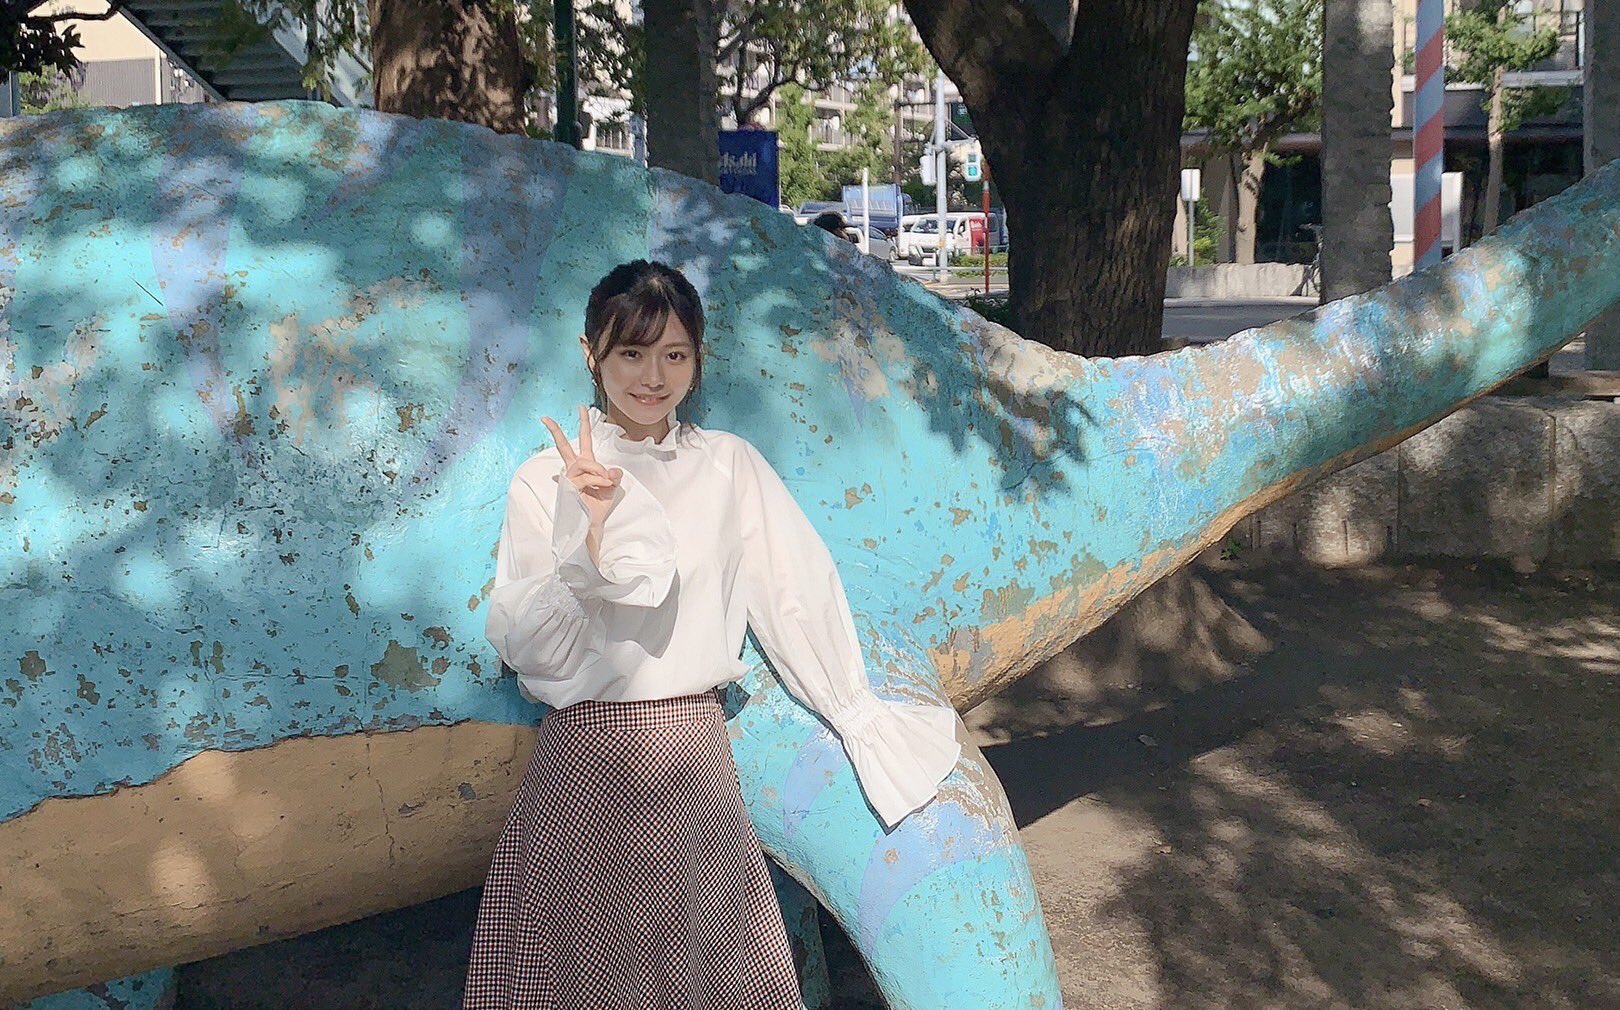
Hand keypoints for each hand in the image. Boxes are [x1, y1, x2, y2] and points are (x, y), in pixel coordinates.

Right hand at [542, 406, 621, 530]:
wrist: (592, 523)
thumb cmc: (598, 504)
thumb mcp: (612, 487)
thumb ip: (614, 476)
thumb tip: (612, 470)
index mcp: (585, 464)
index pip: (584, 440)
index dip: (583, 423)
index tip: (581, 408)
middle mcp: (574, 469)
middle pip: (563, 446)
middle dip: (555, 431)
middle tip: (546, 418)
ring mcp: (570, 478)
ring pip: (583, 463)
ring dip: (597, 470)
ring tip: (605, 480)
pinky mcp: (569, 488)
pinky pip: (586, 478)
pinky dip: (598, 480)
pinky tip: (604, 486)